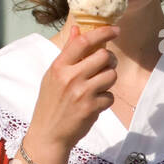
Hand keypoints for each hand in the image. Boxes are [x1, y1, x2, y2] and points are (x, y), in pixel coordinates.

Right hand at [27, 24, 118, 155]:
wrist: (48, 134)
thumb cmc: (50, 103)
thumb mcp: (52, 76)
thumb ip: (67, 53)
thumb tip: (77, 29)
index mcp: (59, 67)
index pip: (83, 41)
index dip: (103, 32)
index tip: (115, 29)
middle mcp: (71, 77)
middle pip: (104, 56)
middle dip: (110, 59)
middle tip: (106, 65)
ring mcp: (82, 93)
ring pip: (111, 75)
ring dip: (109, 80)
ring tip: (98, 86)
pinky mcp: (92, 108)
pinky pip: (110, 96)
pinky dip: (106, 99)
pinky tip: (94, 103)